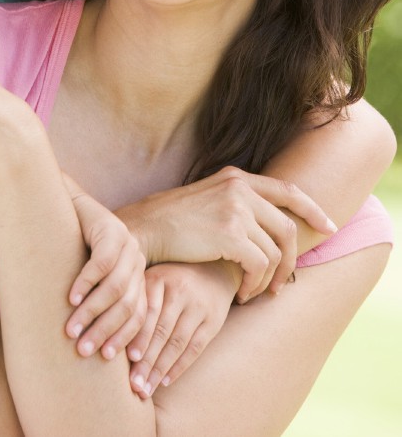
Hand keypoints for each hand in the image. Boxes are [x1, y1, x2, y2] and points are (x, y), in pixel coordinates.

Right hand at [66, 192, 146, 359]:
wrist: (70, 206)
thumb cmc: (76, 248)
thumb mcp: (93, 279)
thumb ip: (99, 302)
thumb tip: (90, 346)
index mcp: (138, 275)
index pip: (140, 314)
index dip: (126, 338)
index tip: (109, 360)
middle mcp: (137, 260)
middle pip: (128, 305)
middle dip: (105, 331)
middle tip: (84, 351)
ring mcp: (127, 243)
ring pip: (115, 287)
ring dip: (92, 312)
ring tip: (72, 330)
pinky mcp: (111, 229)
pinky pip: (101, 263)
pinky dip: (86, 283)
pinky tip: (71, 298)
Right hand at [117, 166, 336, 301]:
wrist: (143, 229)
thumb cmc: (171, 222)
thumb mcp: (207, 199)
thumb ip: (235, 202)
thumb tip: (265, 225)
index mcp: (235, 178)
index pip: (287, 191)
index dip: (313, 209)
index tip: (329, 226)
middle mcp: (239, 189)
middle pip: (287, 226)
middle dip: (292, 259)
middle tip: (283, 284)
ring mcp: (236, 209)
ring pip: (274, 251)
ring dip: (268, 278)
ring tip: (255, 292)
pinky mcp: (230, 234)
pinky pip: (259, 266)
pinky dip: (254, 285)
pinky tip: (241, 294)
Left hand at [127, 261, 236, 397]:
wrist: (213, 270)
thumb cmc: (170, 279)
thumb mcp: (152, 278)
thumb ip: (133, 296)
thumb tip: (102, 327)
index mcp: (159, 278)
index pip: (145, 311)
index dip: (133, 336)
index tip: (118, 357)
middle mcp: (180, 290)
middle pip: (160, 330)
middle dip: (145, 360)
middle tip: (131, 385)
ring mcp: (198, 306)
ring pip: (177, 342)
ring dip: (160, 369)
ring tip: (144, 389)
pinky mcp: (213, 321)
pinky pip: (195, 348)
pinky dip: (179, 367)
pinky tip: (165, 381)